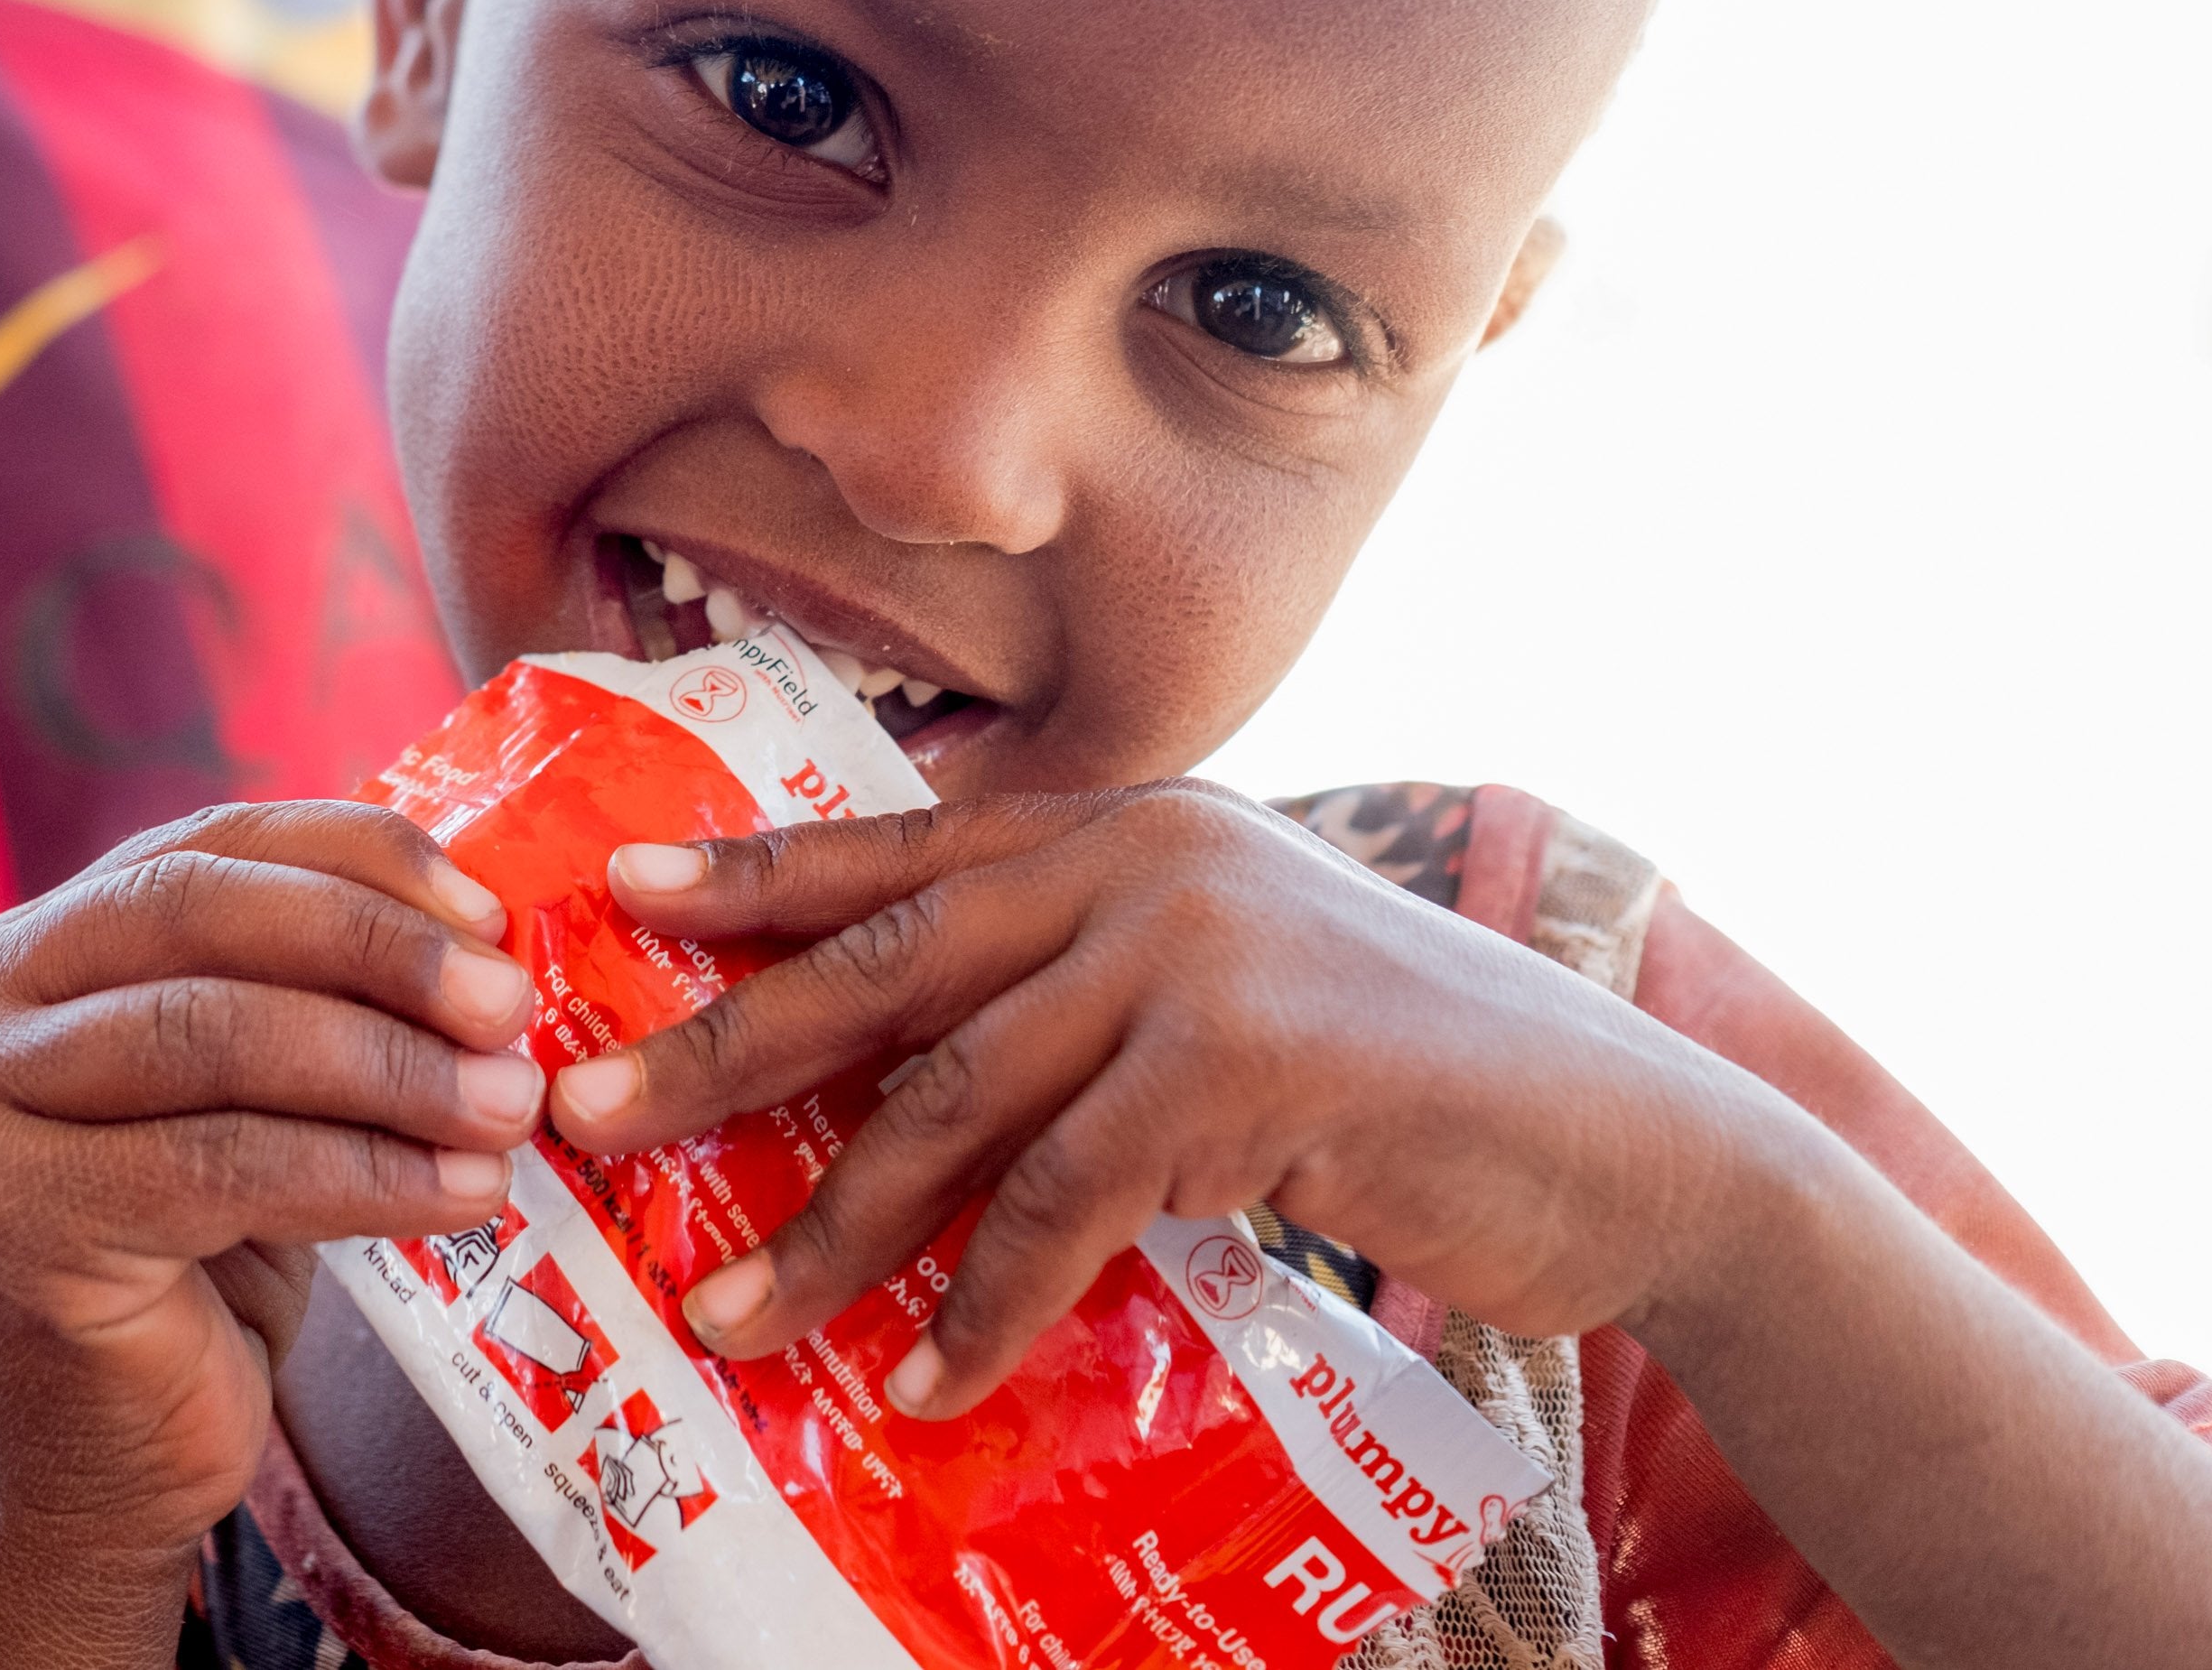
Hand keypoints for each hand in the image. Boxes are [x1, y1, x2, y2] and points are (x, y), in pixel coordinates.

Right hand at [0, 801, 544, 1571]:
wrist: (101, 1483)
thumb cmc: (193, 1277)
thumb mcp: (243, 1106)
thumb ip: (300, 999)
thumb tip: (481, 929)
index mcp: (11, 955)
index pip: (199, 849)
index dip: (353, 859)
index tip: (488, 909)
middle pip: (199, 918)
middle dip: (377, 950)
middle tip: (509, 1004)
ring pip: (215, 1036)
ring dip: (392, 1066)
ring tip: (509, 1104)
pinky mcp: (10, 1225)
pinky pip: (226, 1165)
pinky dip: (367, 1172)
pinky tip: (464, 1194)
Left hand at [544, 784, 1795, 1417]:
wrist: (1627, 1144)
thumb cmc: (1406, 1084)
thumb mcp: (1223, 991)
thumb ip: (1084, 990)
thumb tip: (911, 1069)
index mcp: (1122, 826)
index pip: (894, 851)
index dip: (747, 876)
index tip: (610, 897)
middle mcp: (1144, 859)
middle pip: (880, 965)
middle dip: (719, 1051)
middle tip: (584, 1120)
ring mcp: (1195, 951)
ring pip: (952, 1101)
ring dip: (830, 1227)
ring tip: (727, 1313)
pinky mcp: (1247, 1065)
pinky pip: (1065, 1205)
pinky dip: (987, 1306)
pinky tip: (929, 1385)